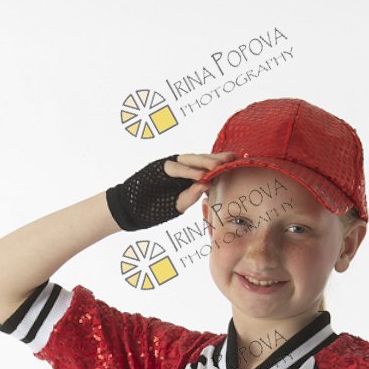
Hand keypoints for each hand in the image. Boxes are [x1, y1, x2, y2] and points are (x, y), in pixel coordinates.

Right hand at [106, 151, 235, 230]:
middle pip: (201, 160)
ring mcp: (170, 166)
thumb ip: (190, 196)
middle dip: (216, 159)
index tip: (237, 164)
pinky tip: (200, 175)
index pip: (207, 168)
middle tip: (232, 159)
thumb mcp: (177, 205)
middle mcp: (181, 169)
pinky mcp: (159, 167)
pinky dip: (188, 171)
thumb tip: (205, 187)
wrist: (131, 210)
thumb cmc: (154, 209)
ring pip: (190, 160)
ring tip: (217, 167)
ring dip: (204, 163)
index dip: (221, 166)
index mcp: (188, 178)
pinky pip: (175, 167)